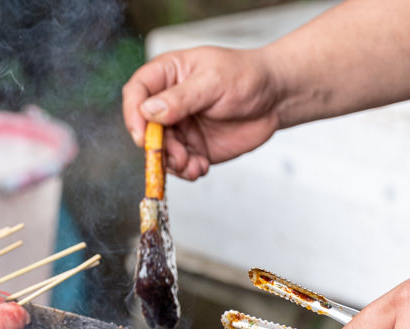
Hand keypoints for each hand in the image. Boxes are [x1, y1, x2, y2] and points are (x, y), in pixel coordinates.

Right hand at [122, 46, 282, 179]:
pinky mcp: (192, 147)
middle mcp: (167, 103)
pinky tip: (201, 167)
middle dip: (157, 147)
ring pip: (160, 151)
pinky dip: (186, 171)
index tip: (142, 135)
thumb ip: (181, 98)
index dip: (133, 114)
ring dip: (172, 164)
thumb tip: (149, 112)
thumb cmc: (246, 77)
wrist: (275, 98)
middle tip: (176, 157)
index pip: (136, 93)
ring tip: (192, 165)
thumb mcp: (214, 81)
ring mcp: (179, 127)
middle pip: (145, 129)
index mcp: (167, 75)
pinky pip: (179, 165)